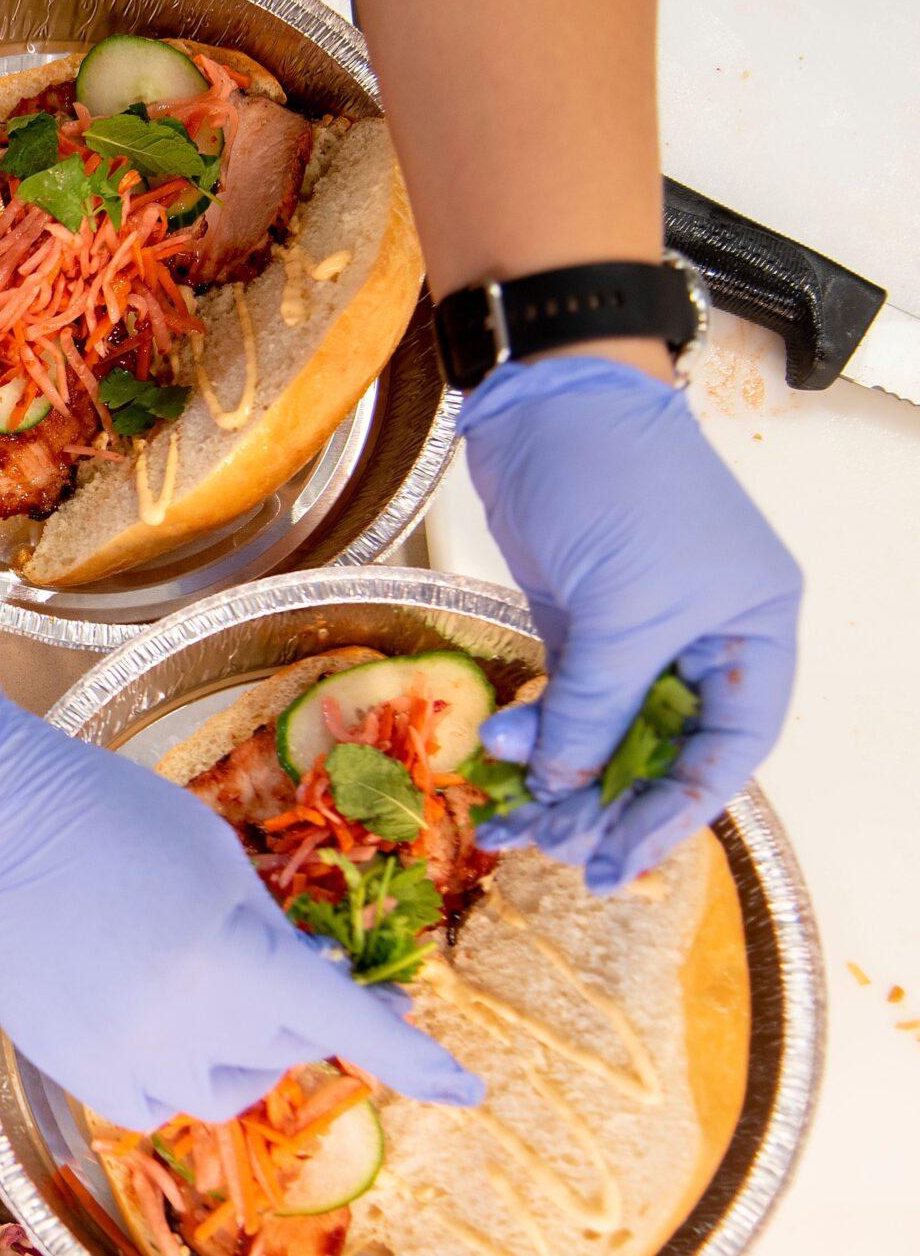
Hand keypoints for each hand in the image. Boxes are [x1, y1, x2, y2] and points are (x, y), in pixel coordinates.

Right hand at [0, 655, 480, 1128]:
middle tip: (271, 961)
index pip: (348, 1026)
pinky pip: (158, 1102)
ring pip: (226, 1086)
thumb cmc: (108, 812)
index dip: (415, 1058)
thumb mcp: (215, 855)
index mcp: (231, 958)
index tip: (466, 1086)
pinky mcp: (76, 1069)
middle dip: (296, 1008)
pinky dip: (174, 1071)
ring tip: (200, 984)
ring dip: (238, 1044)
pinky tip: (154, 1020)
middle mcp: (185, 1024)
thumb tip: (310, 989)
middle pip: (287, 1045)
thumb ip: (270, 930)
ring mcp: (125, 1055)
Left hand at [462, 355, 801, 890]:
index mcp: (753, 632)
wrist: (546, 398)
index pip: (728, 749)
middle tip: (556, 850)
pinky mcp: (578, 619)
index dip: (676, 810)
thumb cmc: (615, 480)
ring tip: (516, 816)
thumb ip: (595, 704)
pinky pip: (567, 699)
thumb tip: (561, 784)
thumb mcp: (619, 607)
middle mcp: (703, 638)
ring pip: (608, 730)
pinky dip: (536, 731)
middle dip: (610, 801)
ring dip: (561, 775)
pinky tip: (502, 751)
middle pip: (665, 749)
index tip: (619, 858)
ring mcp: (637, 630)